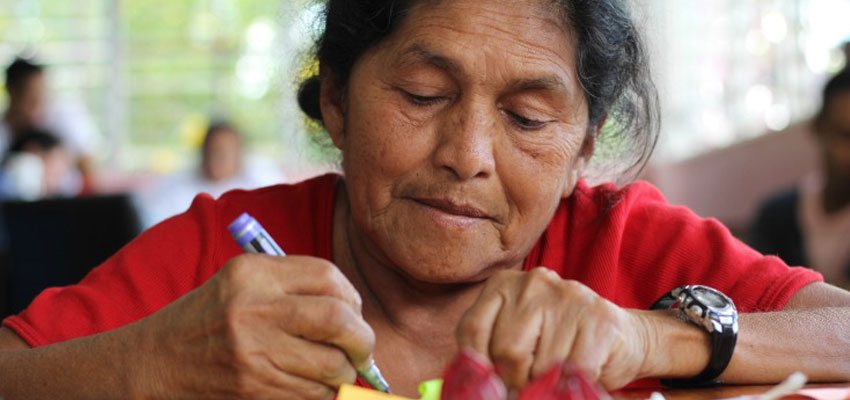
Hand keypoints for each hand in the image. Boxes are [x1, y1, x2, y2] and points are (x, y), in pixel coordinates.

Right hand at [131, 254, 373, 398]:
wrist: (156, 361)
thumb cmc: (208, 318)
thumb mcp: (241, 283)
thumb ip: (293, 286)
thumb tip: (354, 311)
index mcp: (252, 274)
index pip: (327, 276)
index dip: (351, 296)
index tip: (354, 312)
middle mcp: (253, 308)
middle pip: (337, 319)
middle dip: (362, 338)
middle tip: (363, 348)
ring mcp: (253, 351)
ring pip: (331, 365)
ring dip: (346, 372)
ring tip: (338, 369)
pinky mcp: (253, 387)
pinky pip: (312, 393)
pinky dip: (325, 392)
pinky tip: (314, 385)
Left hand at [456, 267, 649, 389]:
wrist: (618, 338)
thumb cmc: (556, 341)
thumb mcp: (515, 335)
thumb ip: (489, 349)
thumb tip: (468, 384)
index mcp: (503, 284)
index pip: (472, 329)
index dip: (477, 366)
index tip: (489, 383)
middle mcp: (533, 282)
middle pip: (505, 348)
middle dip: (514, 378)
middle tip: (529, 379)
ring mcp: (568, 296)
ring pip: (538, 364)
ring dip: (544, 383)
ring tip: (555, 372)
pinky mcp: (598, 318)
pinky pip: (570, 370)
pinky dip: (569, 383)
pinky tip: (576, 371)